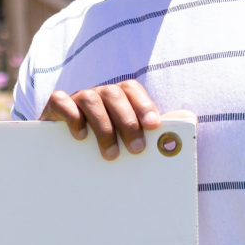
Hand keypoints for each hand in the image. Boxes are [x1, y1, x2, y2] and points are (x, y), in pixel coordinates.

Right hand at [39, 80, 195, 160]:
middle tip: (136, 150)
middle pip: (114, 94)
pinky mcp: (53, 108)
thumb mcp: (130, 138)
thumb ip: (156, 130)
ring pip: (90, 98)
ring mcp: (75, 99)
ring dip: (103, 126)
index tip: (154, 127)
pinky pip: (61, 100)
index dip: (144, 105)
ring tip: (111, 154)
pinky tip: (80, 136)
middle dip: (128, 121)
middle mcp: (98, 94)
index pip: (132, 90)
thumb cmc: (104, 145)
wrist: (63, 154)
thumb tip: (191, 118)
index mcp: (118, 97)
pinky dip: (71, 115)